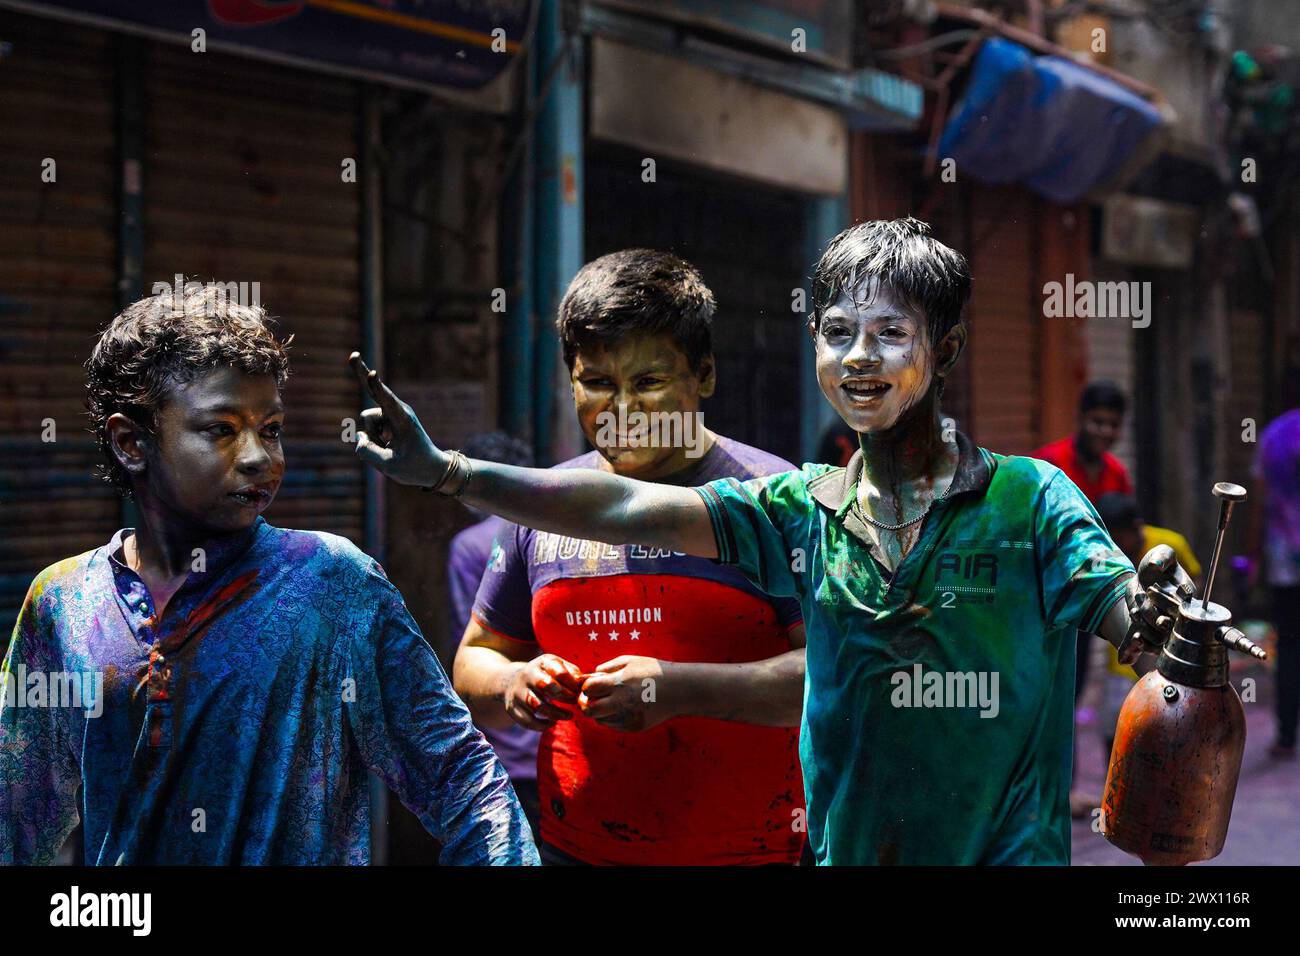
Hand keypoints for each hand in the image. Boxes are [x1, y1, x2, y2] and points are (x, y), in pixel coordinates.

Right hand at [348, 352, 446, 486]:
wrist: (431, 468)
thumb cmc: (414, 467)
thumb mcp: (389, 466)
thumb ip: (368, 452)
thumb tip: (358, 438)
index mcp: (403, 420)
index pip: (387, 401)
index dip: (377, 387)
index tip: (373, 374)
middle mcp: (397, 411)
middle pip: (374, 389)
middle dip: (361, 371)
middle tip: (353, 354)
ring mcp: (390, 413)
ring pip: (366, 421)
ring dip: (373, 437)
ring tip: (391, 448)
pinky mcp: (386, 419)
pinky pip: (368, 428)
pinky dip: (374, 439)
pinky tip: (389, 445)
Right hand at [504, 654, 585, 730]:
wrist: (512, 681)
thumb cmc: (544, 675)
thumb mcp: (556, 667)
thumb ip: (572, 673)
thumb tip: (584, 683)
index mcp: (542, 662)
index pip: (559, 671)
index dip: (572, 684)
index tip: (579, 692)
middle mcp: (527, 675)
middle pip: (545, 685)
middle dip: (564, 696)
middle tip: (575, 702)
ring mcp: (518, 692)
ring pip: (537, 705)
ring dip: (556, 713)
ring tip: (569, 716)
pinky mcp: (513, 708)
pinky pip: (527, 720)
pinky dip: (542, 726)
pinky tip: (552, 723)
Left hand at [578, 656, 673, 732]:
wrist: (678, 690)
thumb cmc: (652, 671)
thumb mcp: (629, 661)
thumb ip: (606, 668)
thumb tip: (589, 678)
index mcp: (619, 683)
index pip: (588, 689)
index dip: (586, 686)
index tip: (593, 684)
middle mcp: (622, 702)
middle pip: (589, 710)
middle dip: (586, 703)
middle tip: (591, 698)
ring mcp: (628, 717)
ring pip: (600, 719)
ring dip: (600, 711)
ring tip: (611, 701)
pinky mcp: (634, 727)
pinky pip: (613, 725)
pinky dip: (613, 717)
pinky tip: (624, 707)